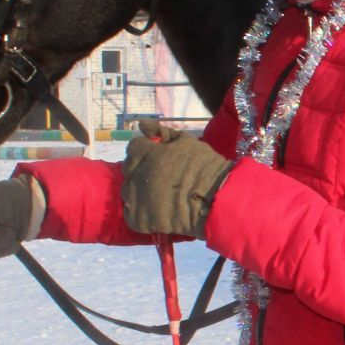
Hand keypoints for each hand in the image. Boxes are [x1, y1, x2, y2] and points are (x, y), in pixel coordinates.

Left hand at [121, 119, 232, 238]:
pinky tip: (158, 212)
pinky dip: (142, 214)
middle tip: (162, 177)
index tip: (160, 157)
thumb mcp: (187, 142)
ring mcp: (135, 198)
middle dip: (142, 170)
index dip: (147, 151)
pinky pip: (132, 215)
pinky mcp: (139, 220)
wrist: (216, 199)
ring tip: (160, 196)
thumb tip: (141, 123)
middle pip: (129, 170)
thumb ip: (162, 132)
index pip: (134, 147)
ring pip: (128, 192)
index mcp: (144, 153)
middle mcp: (134, 174)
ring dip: (140, 192)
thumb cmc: (205, 166)